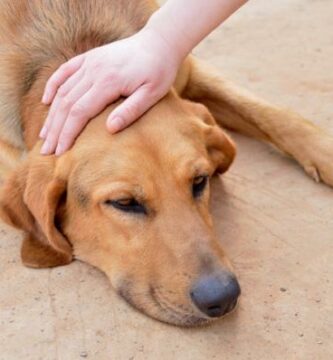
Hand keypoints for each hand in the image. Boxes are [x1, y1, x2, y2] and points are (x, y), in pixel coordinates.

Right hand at [40, 29, 180, 154]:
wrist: (158, 43)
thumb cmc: (159, 72)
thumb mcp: (152, 94)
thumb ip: (131, 110)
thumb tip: (110, 129)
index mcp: (108, 81)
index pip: (79, 112)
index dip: (67, 134)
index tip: (60, 153)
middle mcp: (93, 70)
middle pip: (66, 104)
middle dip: (55, 130)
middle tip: (46, 151)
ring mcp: (89, 62)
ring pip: (62, 91)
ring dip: (52, 115)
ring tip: (44, 136)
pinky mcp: (89, 58)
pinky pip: (64, 71)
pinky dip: (53, 86)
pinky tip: (46, 102)